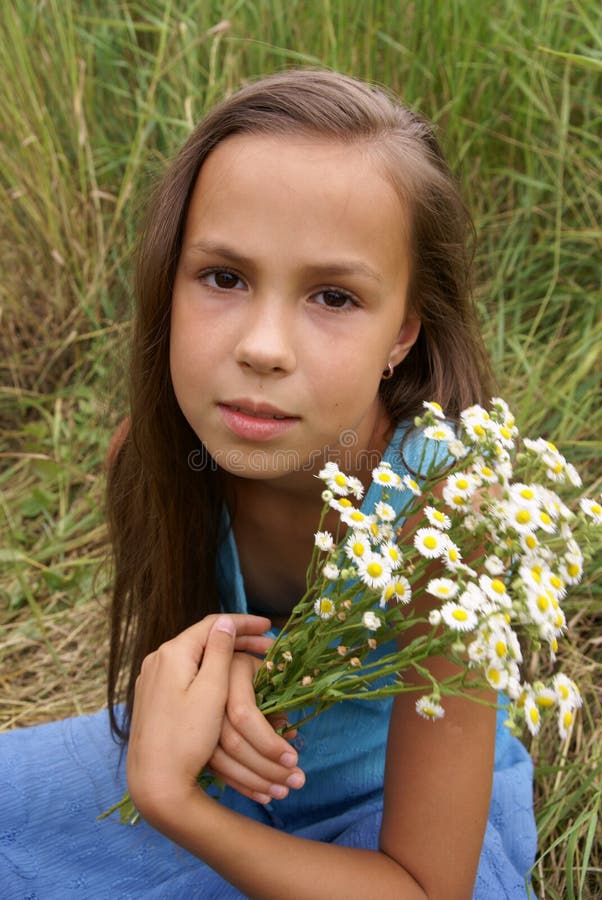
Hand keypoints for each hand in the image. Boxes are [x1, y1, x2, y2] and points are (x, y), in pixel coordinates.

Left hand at [126, 614, 271, 819]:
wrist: (154, 781)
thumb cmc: (187, 737)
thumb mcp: (211, 691)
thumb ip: (219, 652)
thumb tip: (225, 622)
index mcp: (173, 653)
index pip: (213, 625)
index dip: (243, 623)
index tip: (269, 627)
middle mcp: (158, 660)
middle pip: (204, 640)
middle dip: (238, 640)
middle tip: (269, 645)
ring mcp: (153, 679)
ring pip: (196, 657)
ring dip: (225, 656)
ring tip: (254, 661)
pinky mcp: (153, 697)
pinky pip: (186, 673)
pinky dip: (209, 671)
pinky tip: (227, 680)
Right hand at [207, 652, 305, 803]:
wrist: (224, 661)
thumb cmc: (258, 668)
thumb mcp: (270, 676)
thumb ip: (277, 703)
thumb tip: (288, 736)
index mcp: (228, 671)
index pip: (244, 714)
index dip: (268, 740)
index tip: (293, 759)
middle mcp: (207, 696)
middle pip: (232, 741)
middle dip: (267, 767)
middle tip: (297, 782)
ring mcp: (196, 719)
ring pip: (221, 759)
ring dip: (255, 780)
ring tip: (283, 793)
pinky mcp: (196, 738)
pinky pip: (216, 766)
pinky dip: (241, 783)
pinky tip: (262, 795)